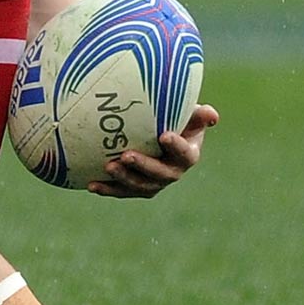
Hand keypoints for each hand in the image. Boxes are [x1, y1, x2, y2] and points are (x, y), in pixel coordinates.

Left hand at [88, 105, 219, 198]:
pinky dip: (107, 189)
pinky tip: (92, 184)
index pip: (184, 153)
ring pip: (140, 186)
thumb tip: (212, 115)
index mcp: (188, 155)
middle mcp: (173, 173)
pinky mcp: (136, 188)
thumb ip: (199, 114)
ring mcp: (154, 183)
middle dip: (143, 166)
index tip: (163, 135)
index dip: (176, 146)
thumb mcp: (189, 113)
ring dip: (124, 178)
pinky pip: (121, 191)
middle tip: (126, 155)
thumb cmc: (176, 118)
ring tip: (108, 166)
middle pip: (160, 174)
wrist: (160, 135)